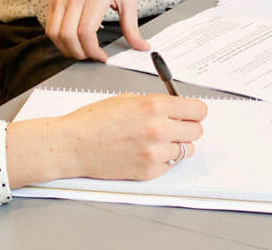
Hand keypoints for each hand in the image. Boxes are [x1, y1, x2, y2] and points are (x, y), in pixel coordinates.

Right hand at [5, 94, 206, 187]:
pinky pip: (170, 165)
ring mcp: (154, 153)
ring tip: (157, 141)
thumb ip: (156, 103)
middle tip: (175, 127)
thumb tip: (177, 108)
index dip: (195, 111)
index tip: (191, 113)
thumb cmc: (94, 120)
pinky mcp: (148, 171)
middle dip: (187, 127)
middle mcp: (159, 129)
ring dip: (176, 145)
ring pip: (186, 150)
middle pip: (197, 131)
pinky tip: (145, 152)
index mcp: (154, 106)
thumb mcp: (128, 99)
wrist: (73, 144)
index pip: (198, 110)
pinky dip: (162, 160)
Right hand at [46, 0, 149, 61]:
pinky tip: (71, 41)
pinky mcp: (53, 0)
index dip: (92, 50)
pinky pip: (50, 27)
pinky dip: (58, 40)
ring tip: (80, 51)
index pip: (86, 31)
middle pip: (68, 36)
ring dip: (66, 49)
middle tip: (91, 55)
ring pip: (55, 34)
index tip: (101, 56)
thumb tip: (141, 46)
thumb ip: (132, 26)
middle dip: (80, 53)